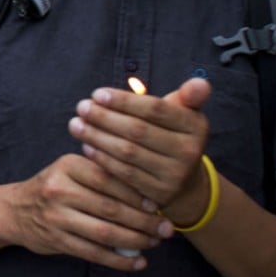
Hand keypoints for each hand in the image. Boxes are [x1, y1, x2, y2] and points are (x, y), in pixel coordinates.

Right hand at [9, 154, 170, 269]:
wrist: (15, 210)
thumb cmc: (54, 187)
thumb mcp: (71, 170)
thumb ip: (101, 175)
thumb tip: (148, 194)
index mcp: (68, 166)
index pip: (109, 179)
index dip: (137, 194)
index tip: (158, 205)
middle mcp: (60, 189)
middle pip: (111, 208)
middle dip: (143, 221)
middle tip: (166, 229)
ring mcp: (57, 216)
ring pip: (105, 232)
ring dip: (136, 241)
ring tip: (154, 243)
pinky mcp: (57, 240)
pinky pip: (94, 253)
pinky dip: (120, 260)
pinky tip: (138, 262)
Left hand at [69, 78, 211, 225]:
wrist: (182, 180)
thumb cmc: (170, 135)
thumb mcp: (181, 113)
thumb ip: (186, 96)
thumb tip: (200, 82)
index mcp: (196, 126)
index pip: (155, 109)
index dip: (124, 101)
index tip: (97, 93)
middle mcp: (191, 151)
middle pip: (138, 130)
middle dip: (104, 117)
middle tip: (81, 107)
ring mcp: (175, 175)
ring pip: (127, 152)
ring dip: (96, 136)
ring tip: (75, 124)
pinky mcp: (158, 193)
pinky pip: (123, 173)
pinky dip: (102, 158)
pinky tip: (86, 145)